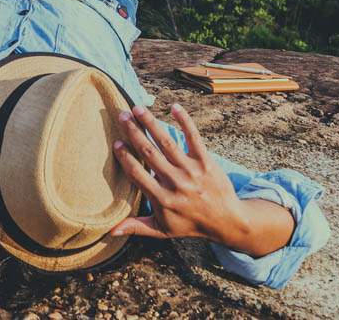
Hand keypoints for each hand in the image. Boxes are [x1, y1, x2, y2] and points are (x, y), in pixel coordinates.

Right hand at [110, 104, 293, 256]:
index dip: (125, 157)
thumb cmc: (190, 224)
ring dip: (151, 123)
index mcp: (161, 199)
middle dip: (134, 133)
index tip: (116, 143)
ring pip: (167, 142)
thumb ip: (137, 227)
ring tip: (138, 108)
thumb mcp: (162, 230)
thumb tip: (111, 231)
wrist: (227, 221)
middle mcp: (175, 183)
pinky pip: (194, 138)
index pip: (137, 173)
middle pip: (149, 153)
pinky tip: (174, 107)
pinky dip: (185, 121)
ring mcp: (191, 171)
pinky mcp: (206, 162)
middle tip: (122, 116)